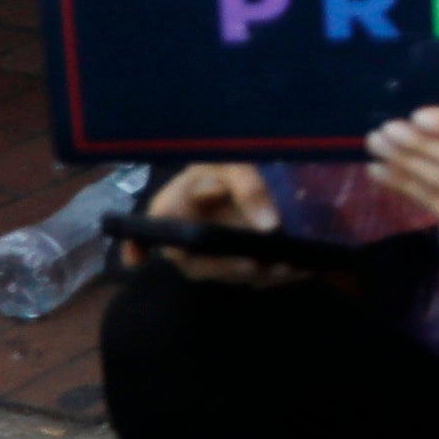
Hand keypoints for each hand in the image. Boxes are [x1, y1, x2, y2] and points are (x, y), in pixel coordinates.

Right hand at [134, 161, 304, 287]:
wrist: (247, 172)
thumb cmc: (228, 162)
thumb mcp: (235, 163)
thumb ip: (248, 188)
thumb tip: (268, 226)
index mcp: (172, 209)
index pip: (149, 232)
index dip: (137, 247)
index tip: (135, 260)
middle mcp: (186, 239)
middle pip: (198, 264)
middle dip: (228, 268)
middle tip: (258, 265)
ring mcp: (211, 254)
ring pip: (228, 275)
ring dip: (259, 276)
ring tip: (290, 267)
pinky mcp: (237, 261)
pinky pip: (253, 276)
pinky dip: (277, 276)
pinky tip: (303, 269)